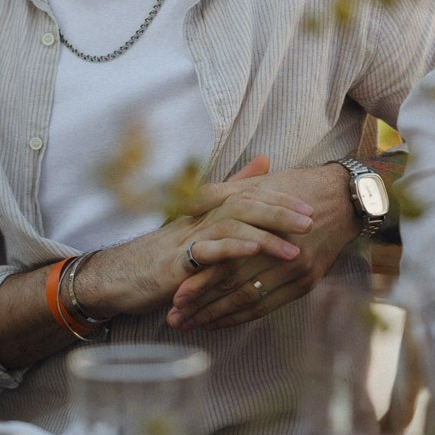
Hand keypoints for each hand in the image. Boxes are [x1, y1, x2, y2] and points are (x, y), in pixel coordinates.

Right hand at [74, 162, 312, 320]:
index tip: (311, 205)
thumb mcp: (203, 222)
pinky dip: (230, 248)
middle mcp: (200, 218)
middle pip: (245, 203)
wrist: (123, 275)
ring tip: (293, 248)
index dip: (281, 198)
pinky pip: (207, 250)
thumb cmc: (166, 251)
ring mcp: (188, 237)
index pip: (250, 194)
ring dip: (264, 236)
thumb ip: (233, 190)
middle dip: (280, 212)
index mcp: (209, 210)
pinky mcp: (177, 261)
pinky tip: (252, 250)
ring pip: (231, 225)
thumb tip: (264, 159)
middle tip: (311, 222)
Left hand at [167, 161, 354, 330]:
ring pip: (250, 301)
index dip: (199, 282)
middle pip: (234, 287)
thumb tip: (187, 202)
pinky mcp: (307, 283)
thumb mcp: (259, 186)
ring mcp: (297, 273)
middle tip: (174, 319)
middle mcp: (283, 257)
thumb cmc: (296, 186)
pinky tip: (222, 322)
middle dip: (201, 306)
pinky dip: (243, 317)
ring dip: (218, 316)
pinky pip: (269, 306)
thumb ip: (220, 193)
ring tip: (191, 325)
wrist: (344, 198)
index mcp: (267, 231)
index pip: (226, 264)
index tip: (175, 296)